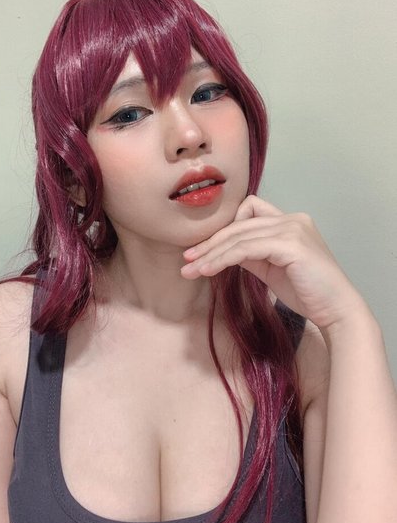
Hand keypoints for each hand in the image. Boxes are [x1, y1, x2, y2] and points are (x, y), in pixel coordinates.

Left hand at [181, 195, 365, 329]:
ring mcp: (292, 229)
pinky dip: (223, 259)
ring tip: (190, 270)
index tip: (200, 249)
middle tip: (186, 259)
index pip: (248, 212)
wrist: (336, 310)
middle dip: (210, 242)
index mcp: (290, 221)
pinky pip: (246, 249)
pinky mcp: (290, 244)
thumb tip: (224, 251)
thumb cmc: (308, 293)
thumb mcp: (272, 269)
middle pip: (239, 224)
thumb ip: (251, 255)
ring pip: (239, 236)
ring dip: (211, 253)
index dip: (223, 229)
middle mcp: (292, 219)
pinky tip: (208, 270)